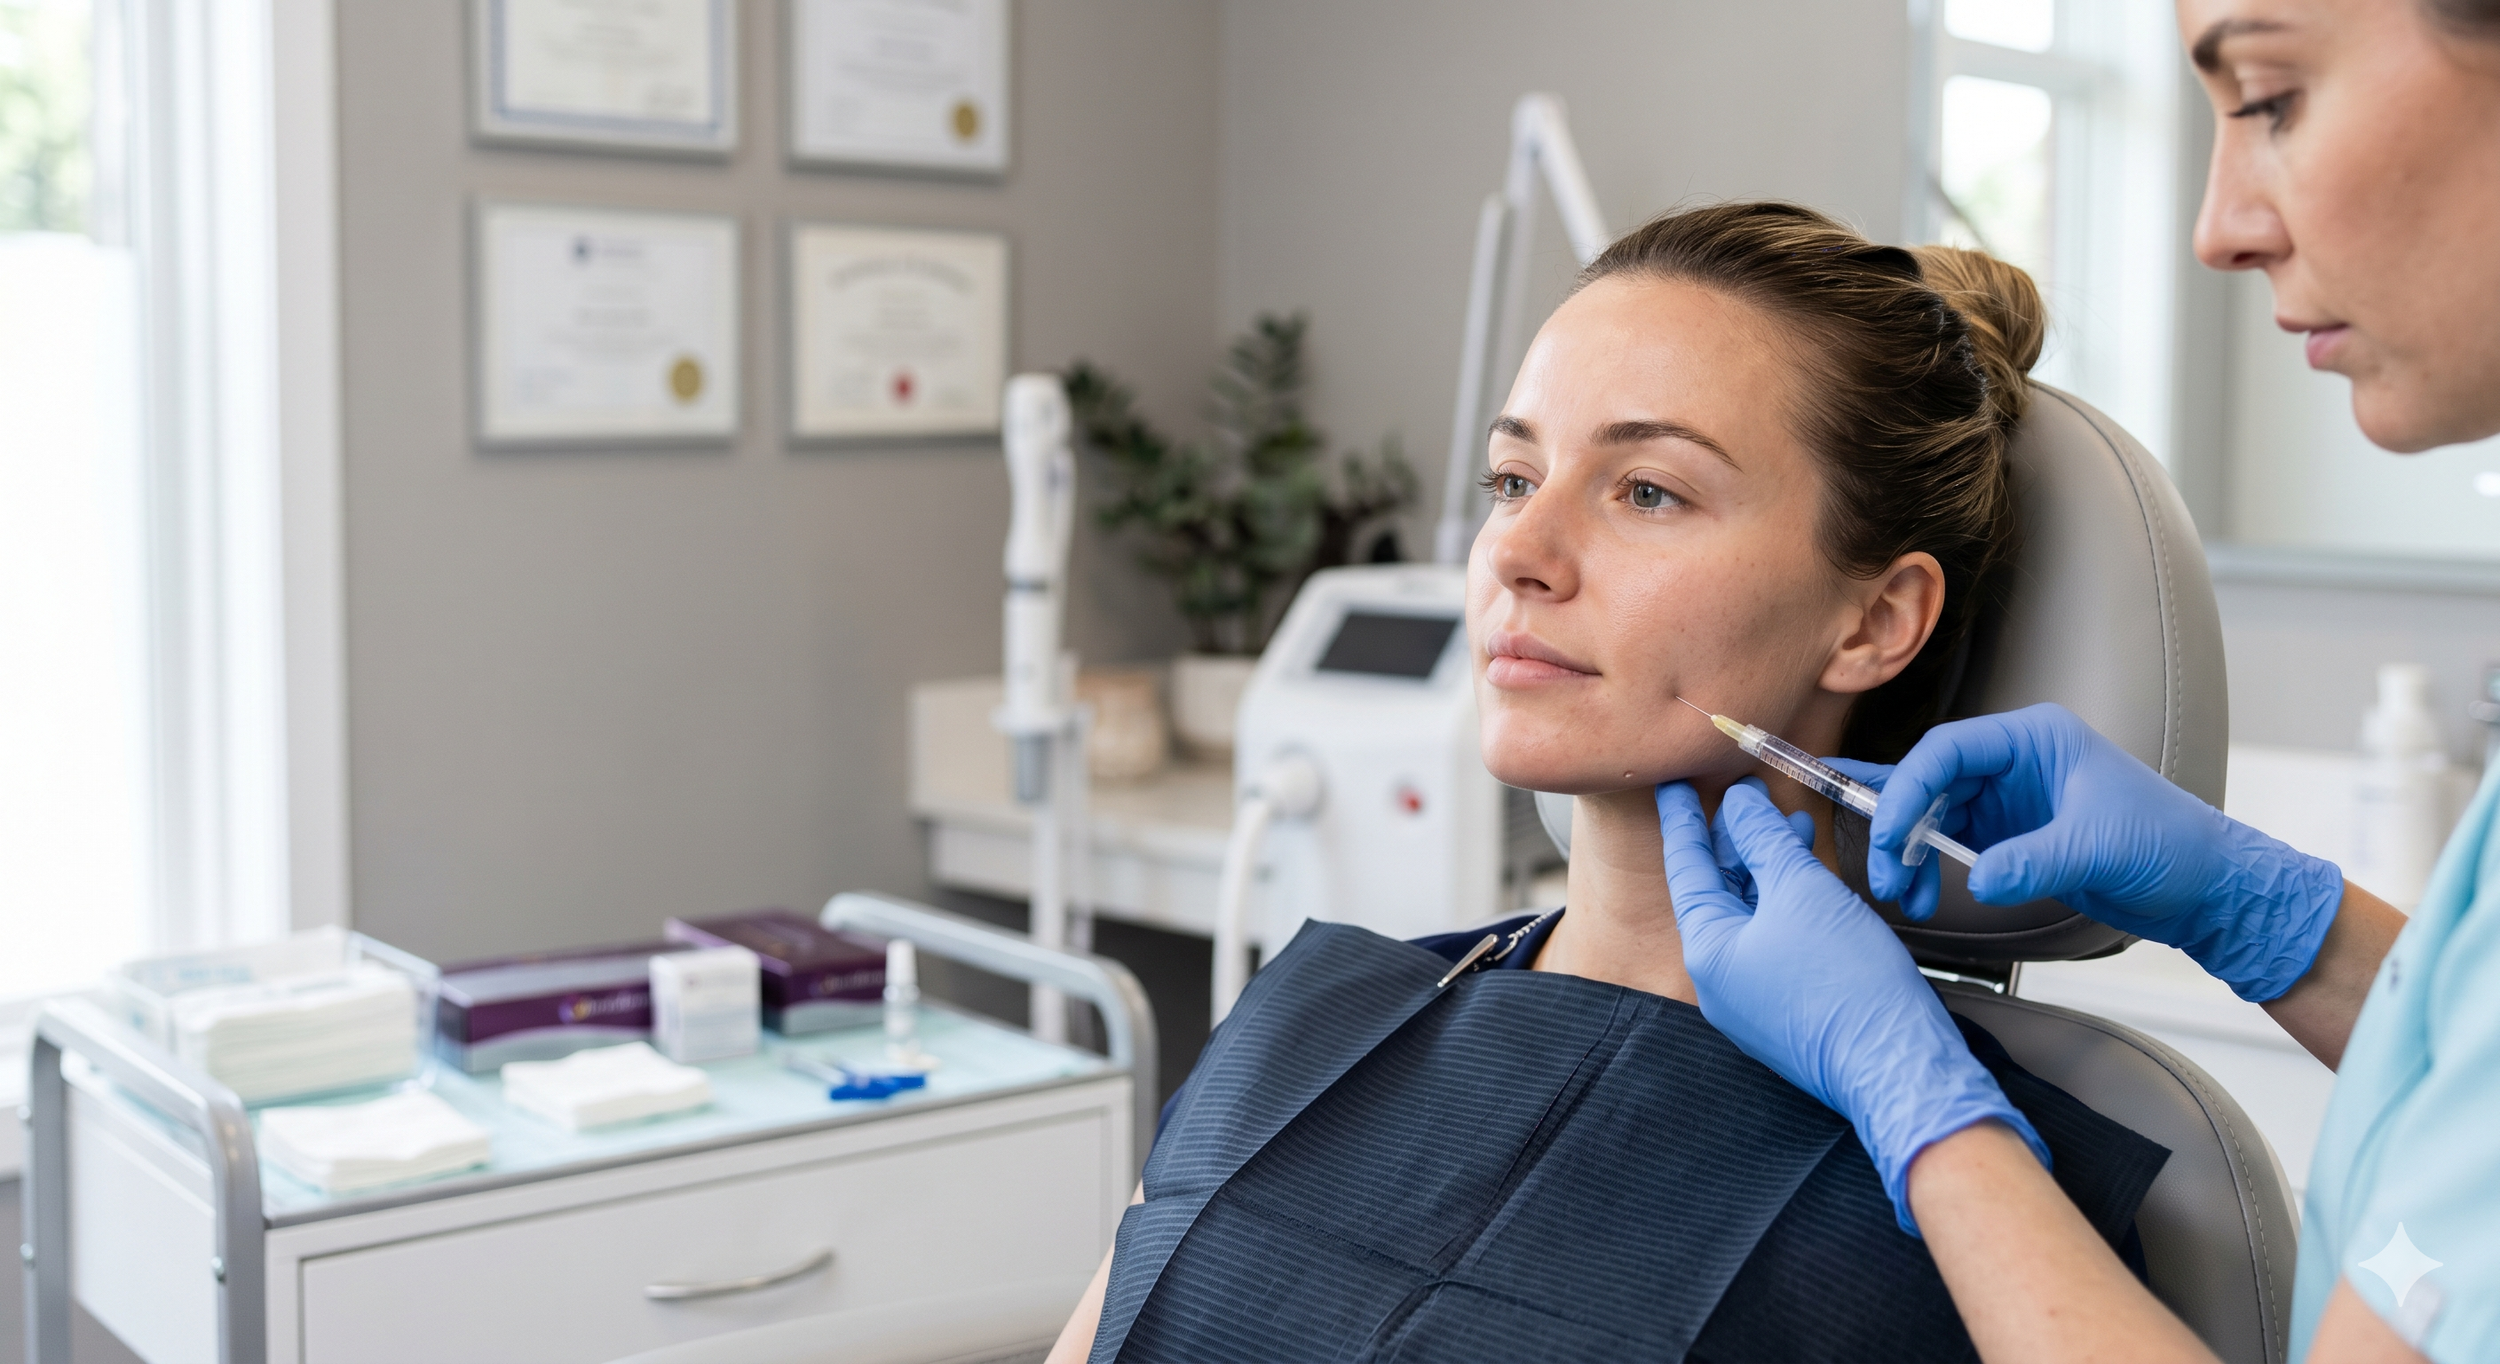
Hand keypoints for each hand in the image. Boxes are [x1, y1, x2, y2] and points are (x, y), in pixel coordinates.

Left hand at [1659, 778, 2047, 1233]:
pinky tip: (1812, 878)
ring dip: (1770, 867)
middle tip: (1748, 795)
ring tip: (1795, 826)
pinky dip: (1787, 902)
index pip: (1686, 868)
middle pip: (1718, 891)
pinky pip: (1774, 942)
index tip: (1672, 786)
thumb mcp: (1803, 891)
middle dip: (1737, 840)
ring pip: (1751, 915)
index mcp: (1708, 951)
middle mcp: (1720, 980)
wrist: (1900, 1066)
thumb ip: (1764, 841)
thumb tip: (1739, 805)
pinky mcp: (1787, 1011)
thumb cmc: (1850, 986)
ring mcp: (1752, 1000)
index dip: (1684, 820)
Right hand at [1863, 704, 2344, 1002]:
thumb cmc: (2169, 845)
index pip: (1948, 750)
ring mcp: (2011, 800)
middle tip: (1886, 875)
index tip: (1889, 835)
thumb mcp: (2099, 848)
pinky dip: (1931, 870)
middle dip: (1899, 829)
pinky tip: (1924, 894)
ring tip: (1905, 896)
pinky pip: (1952, 846)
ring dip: (1911, 855)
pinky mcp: (2012, 837)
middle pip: (1931, 783)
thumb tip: (1977, 882)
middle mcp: (2015, 762)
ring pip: (1934, 817)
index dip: (1909, 789)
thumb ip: (2032, 862)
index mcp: (2035, 738)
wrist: (2207, 888)